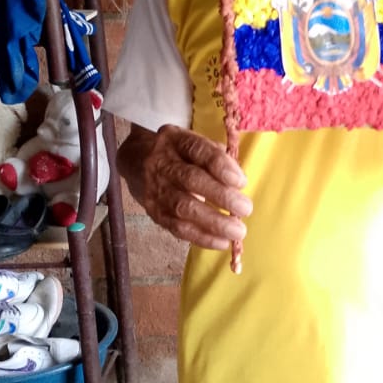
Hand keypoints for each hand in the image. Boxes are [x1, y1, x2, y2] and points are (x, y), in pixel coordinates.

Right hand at [119, 123, 251, 249]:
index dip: (221, 166)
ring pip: (183, 207)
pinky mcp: (153, 211)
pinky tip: (221, 242)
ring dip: (213, 222)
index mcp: (176, 140)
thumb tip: (238, 184)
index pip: (198, 150)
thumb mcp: (195, 145)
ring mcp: (155, 188)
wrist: (137, 161)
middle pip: (191, 179)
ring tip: (237, 231)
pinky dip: (201, 237)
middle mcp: (161, 162)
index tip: (241, 182)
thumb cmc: (179, 154)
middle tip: (245, 209)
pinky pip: (177, 227)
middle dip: (221, 196)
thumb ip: (218, 159)